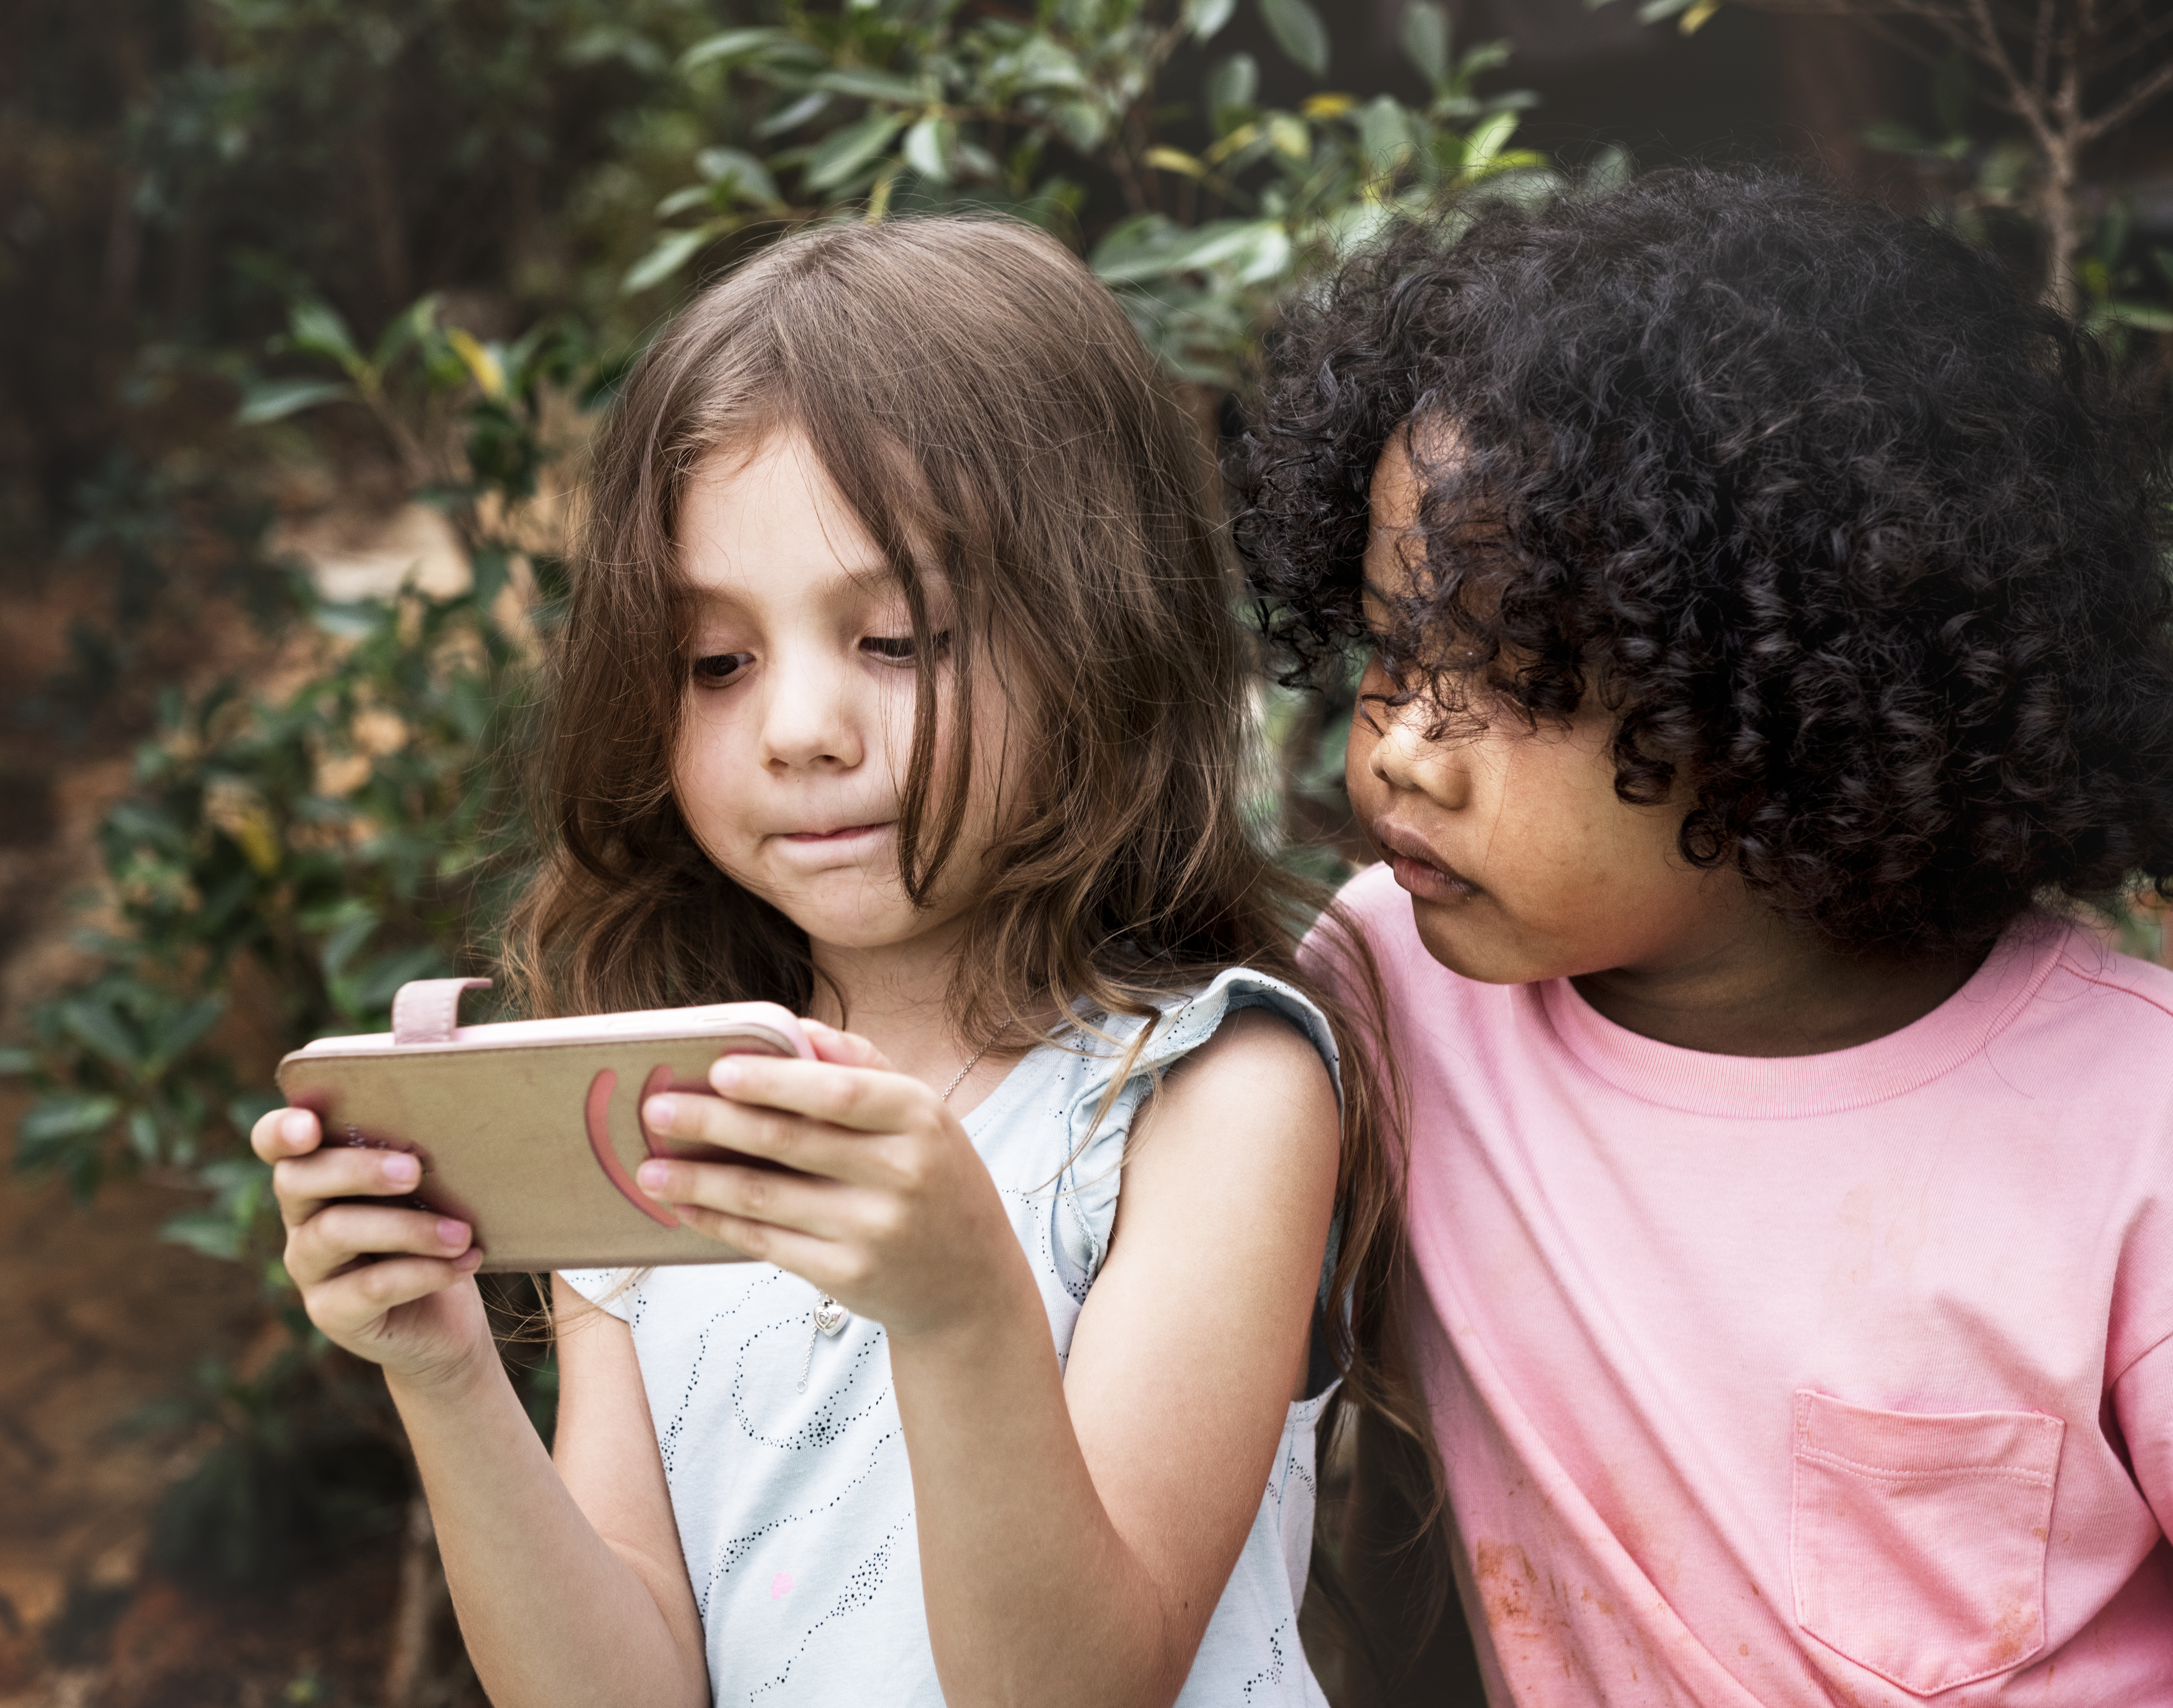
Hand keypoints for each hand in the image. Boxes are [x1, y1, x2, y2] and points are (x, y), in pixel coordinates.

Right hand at [251, 1105, 493, 1392]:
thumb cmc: (438, 1229)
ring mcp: (310, 1267)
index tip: (309, 1125)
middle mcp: (302, 1217)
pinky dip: (421, 1272)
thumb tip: (454, 1117)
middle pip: (300, 1179)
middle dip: (357, 1169)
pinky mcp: (331, 1313)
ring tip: (461, 1233)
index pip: (276, 1142)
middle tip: (414, 1169)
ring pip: (336, 1232)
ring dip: (406, 1228)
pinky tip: (463, 1263)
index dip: (281, 1130)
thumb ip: (422, 1155)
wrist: (446, 1318)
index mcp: (319, 1172)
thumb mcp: (433, 1188)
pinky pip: (369, 1287)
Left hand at [634, 1021, 1035, 1340]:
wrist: (970, 1284)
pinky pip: (767, 1243)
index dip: (776, 1081)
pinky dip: (719, 1223)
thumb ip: (862, 1067)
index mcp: (920, 1117)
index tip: (718, 1068)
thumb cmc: (934, 1178)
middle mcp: (902, 1173)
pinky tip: (685, 1207)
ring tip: (649, 1168)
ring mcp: (874, 1229)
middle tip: (657, 1109)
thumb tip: (793, 1029)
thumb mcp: (920, 1116)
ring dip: (699, 1181)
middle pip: (791, 1141)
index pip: (840, 1092)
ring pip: (767, 1198)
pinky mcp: (848, 1276)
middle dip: (714, 1123)